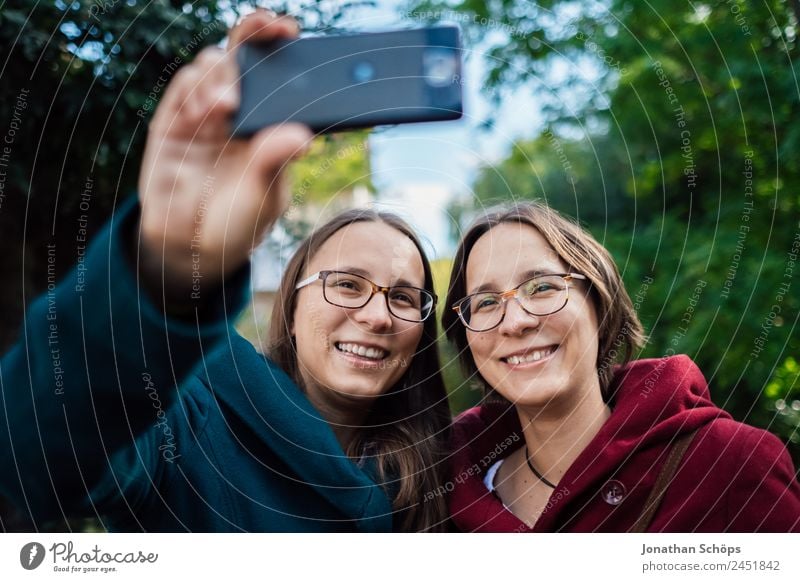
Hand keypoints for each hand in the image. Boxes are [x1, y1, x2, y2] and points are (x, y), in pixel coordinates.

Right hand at [137, 11, 311, 300]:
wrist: (194, 249)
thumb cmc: (239, 223)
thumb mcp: (264, 197)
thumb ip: (274, 163)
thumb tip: (301, 135)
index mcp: (266, 123)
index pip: (274, 71)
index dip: (275, 41)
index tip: (286, 28)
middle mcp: (236, 112)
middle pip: (240, 56)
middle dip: (249, 42)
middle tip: (255, 58)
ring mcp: (202, 116)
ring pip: (209, 67)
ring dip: (219, 75)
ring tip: (224, 106)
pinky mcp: (171, 126)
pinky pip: (180, 91)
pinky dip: (192, 90)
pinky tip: (203, 111)